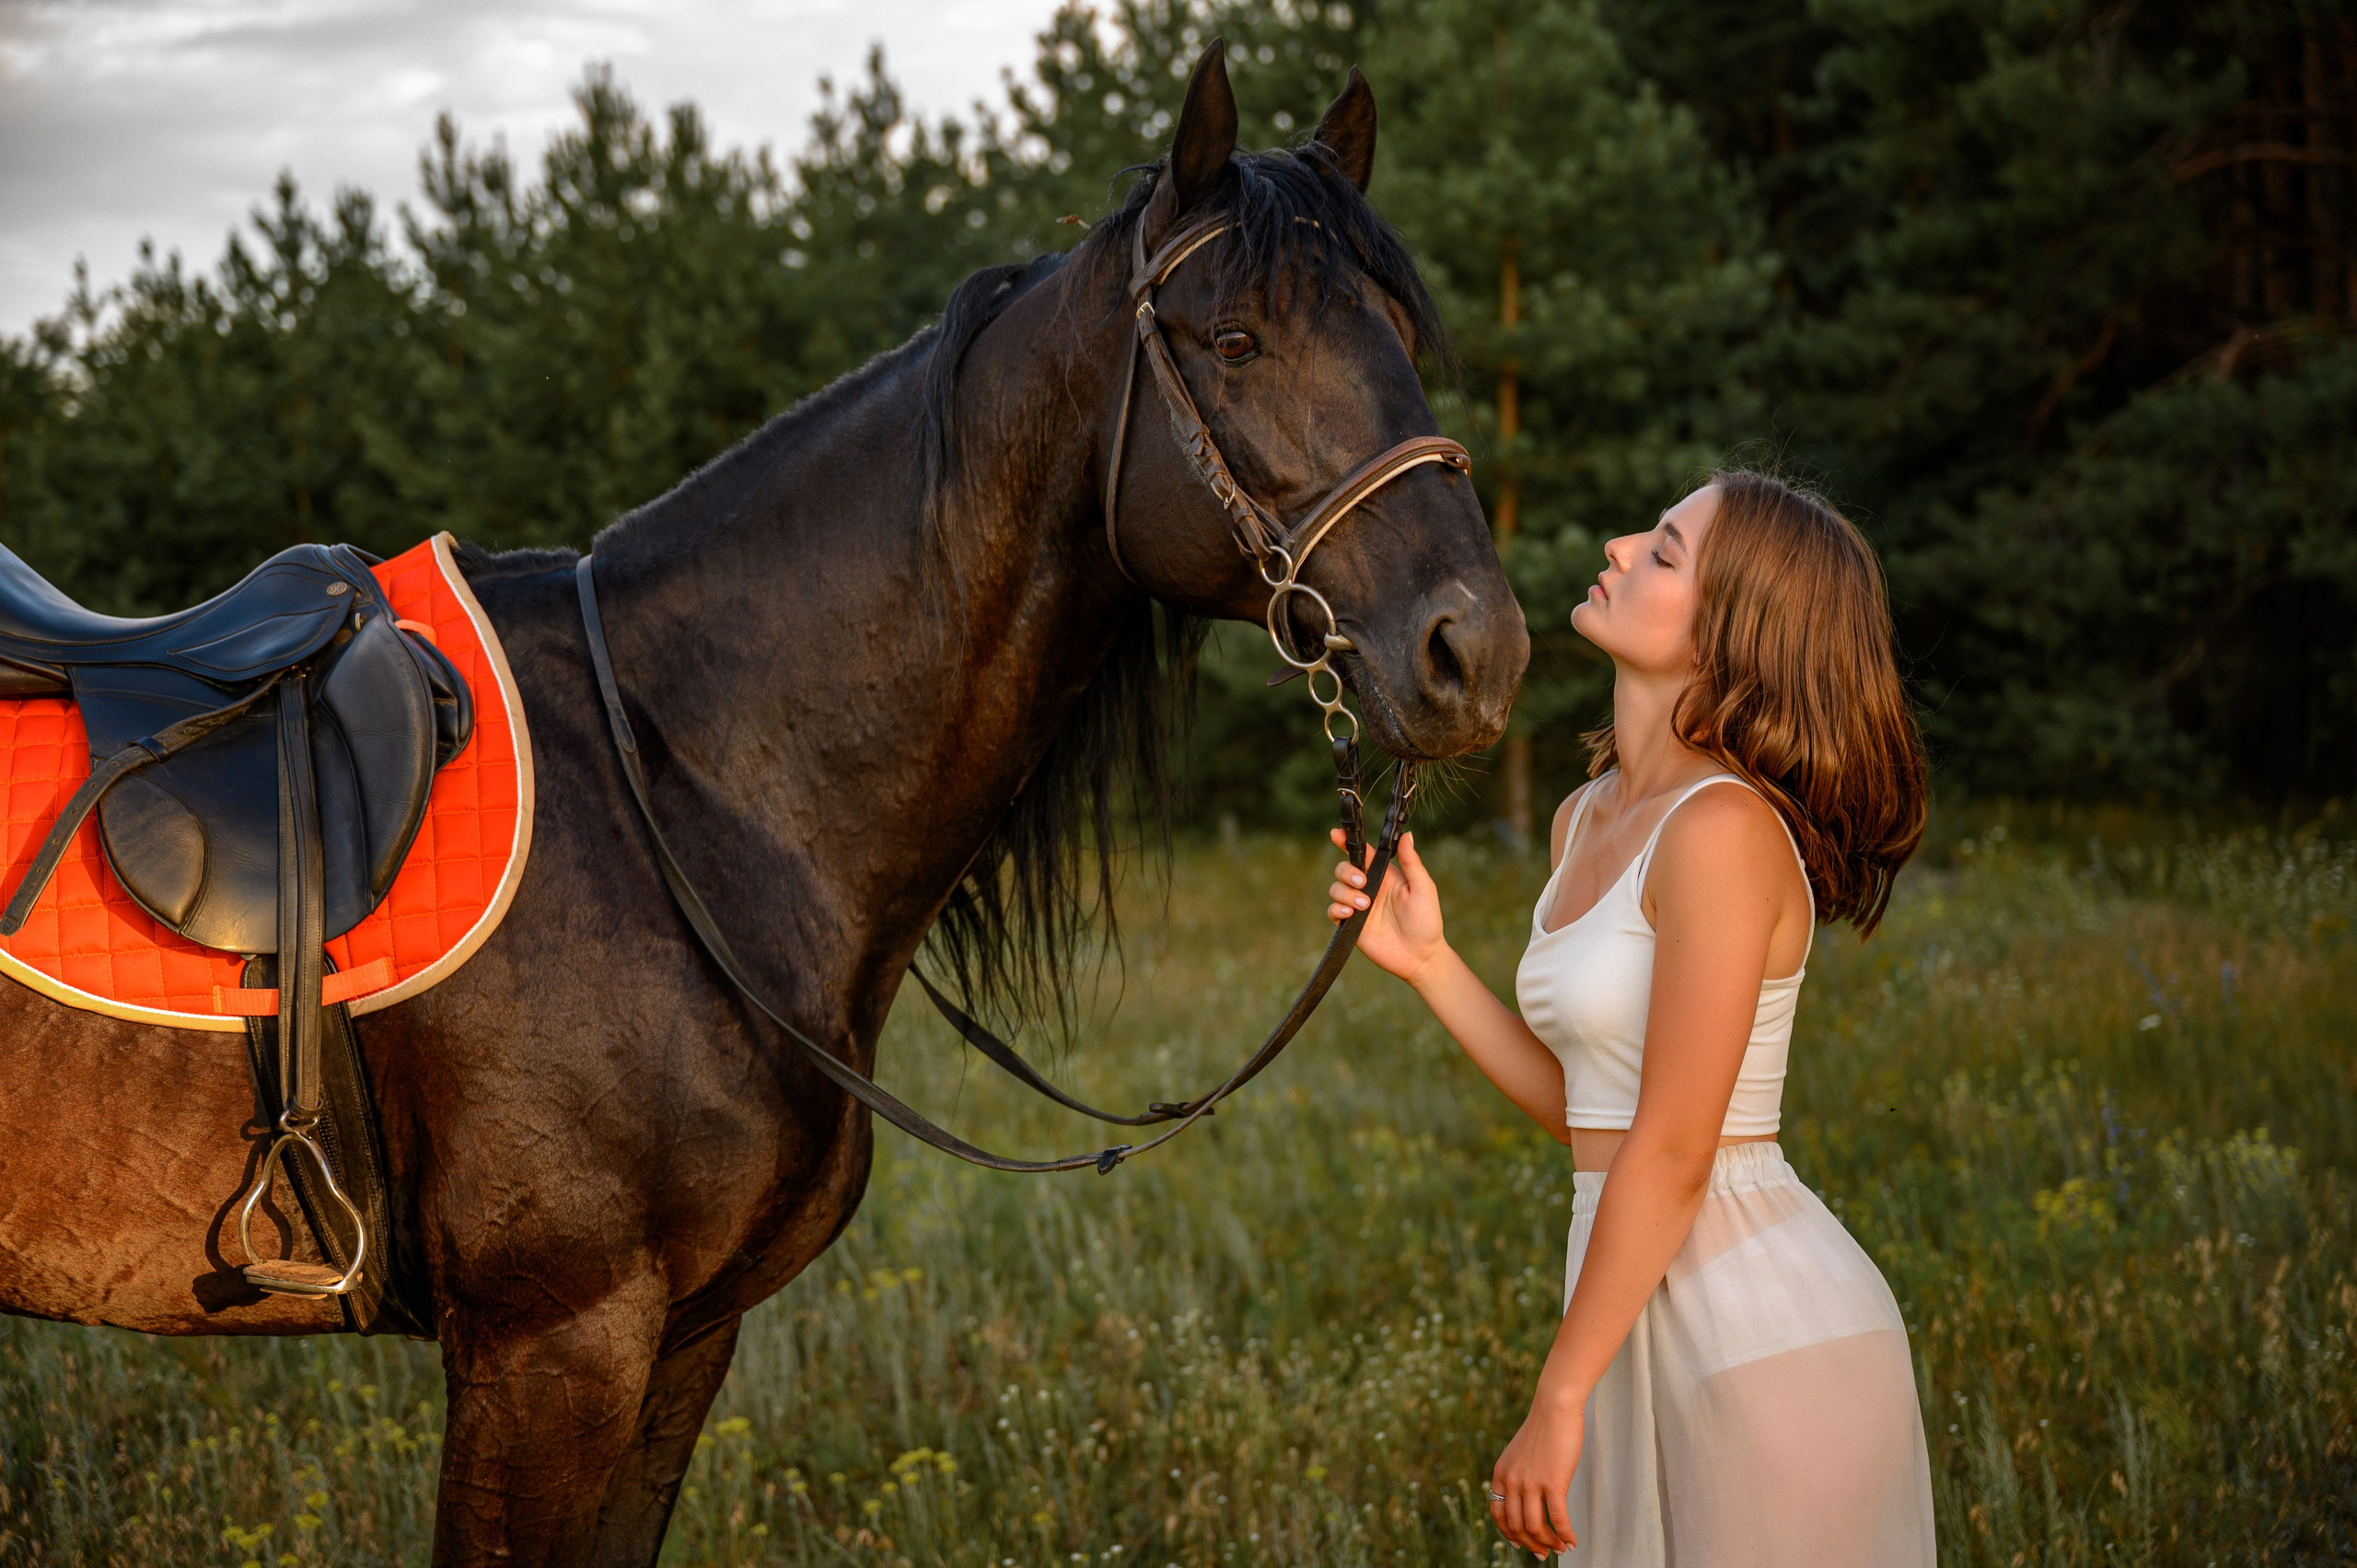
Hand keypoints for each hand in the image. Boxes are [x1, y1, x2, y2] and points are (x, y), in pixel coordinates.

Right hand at [1324, 829, 1445, 985]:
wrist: (1420, 956)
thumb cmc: (1427, 922)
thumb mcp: (1424, 888)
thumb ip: (1412, 862)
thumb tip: (1406, 834)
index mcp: (1385, 875)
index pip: (1362, 853)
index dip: (1347, 842)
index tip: (1336, 834)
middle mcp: (1369, 888)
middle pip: (1343, 869)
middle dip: (1347, 872)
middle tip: (1362, 883)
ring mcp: (1358, 906)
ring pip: (1335, 888)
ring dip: (1345, 893)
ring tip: (1364, 906)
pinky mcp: (1351, 925)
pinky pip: (1332, 911)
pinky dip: (1336, 909)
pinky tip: (1349, 914)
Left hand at [1489, 1398, 1583, 1556]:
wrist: (1554, 1408)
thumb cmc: (1543, 1429)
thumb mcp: (1520, 1454)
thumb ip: (1518, 1475)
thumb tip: (1527, 1498)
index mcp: (1501, 1474)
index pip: (1498, 1514)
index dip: (1508, 1533)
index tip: (1520, 1544)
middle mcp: (1511, 1481)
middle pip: (1516, 1526)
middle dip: (1531, 1544)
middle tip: (1544, 1553)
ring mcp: (1530, 1483)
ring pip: (1535, 1527)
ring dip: (1549, 1543)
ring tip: (1561, 1548)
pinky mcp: (1552, 1483)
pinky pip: (1557, 1519)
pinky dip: (1565, 1534)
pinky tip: (1573, 1541)